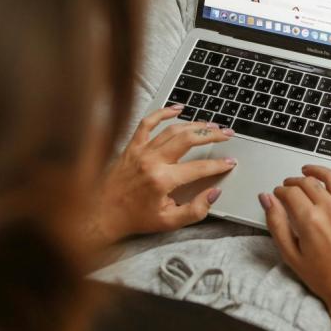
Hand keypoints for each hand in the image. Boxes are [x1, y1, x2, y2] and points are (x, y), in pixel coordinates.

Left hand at [93, 105, 236, 243]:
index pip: (199, 167)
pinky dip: (163, 113)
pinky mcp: (131, 146)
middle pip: (189, 139)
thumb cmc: (133, 219)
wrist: (100, 214)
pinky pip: (147, 123)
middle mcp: (152, 161)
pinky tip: (177, 108)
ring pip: (173, 129)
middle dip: (212, 135)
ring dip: (195, 124)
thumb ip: (196, 210)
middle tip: (227, 133)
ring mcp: (140, 151)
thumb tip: (213, 194)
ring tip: (211, 124)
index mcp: (162, 180)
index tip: (230, 163)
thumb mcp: (169, 222)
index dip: (219, 165)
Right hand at [260, 154, 330, 310]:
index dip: (280, 191)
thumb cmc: (325, 279)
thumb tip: (266, 199)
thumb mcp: (291, 255)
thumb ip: (276, 224)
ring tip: (307, 170)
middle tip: (288, 187)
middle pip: (308, 183)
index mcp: (310, 220)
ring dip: (317, 170)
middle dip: (294, 182)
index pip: (290, 193)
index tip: (277, 194)